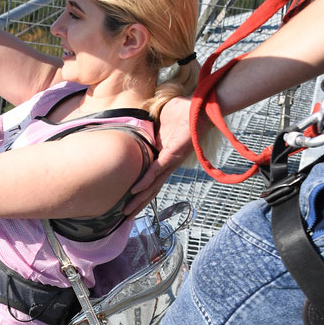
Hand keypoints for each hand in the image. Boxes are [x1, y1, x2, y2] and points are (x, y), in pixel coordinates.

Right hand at [124, 97, 193, 213]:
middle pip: (151, 190)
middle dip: (137, 204)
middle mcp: (167, 164)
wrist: (199, 107)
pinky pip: (156, 171)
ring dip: (139, 200)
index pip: (149, 179)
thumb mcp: (157, 122)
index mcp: (162, 157)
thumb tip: (133, 127)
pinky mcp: (172, 156)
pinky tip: (135, 191)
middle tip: (124, 217)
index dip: (139, 192)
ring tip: (126, 212)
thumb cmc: (182, 112)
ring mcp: (170, 162)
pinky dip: (145, 181)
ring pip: (152, 186)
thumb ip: (146, 129)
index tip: (127, 201)